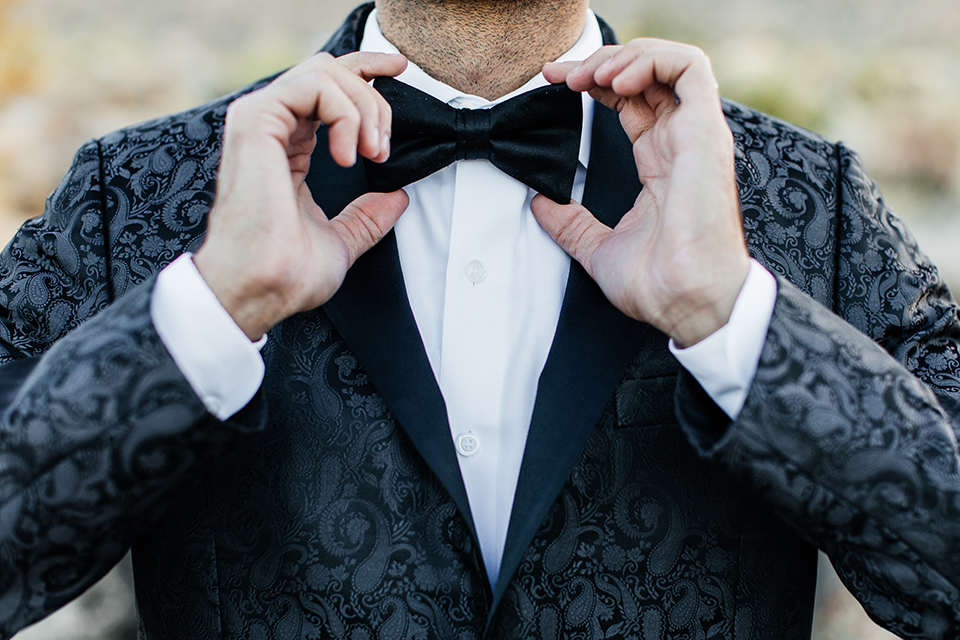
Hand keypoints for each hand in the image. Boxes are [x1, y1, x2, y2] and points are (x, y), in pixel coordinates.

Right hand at [194, 52, 409, 339]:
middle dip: (373, 93)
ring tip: (373, 152)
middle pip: (330, 70)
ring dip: (365, 108)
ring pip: (326, 73)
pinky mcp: (258, 121)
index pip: (326, 89)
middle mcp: (271, 127)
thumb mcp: (342, 240)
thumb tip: (397, 197)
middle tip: (385, 144)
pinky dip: (346, 114)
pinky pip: (314, 86)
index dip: (365, 72)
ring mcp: (261, 120)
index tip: (398, 71)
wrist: (263, 287)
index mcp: (287, 148)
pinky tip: (351, 154)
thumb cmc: (287, 273)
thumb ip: (366, 216)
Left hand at [538, 41, 749, 346]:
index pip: (630, 101)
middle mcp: (679, 143)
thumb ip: (570, 223)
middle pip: (645, 77)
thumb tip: (539, 206)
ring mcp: (695, 136)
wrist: (684, 301)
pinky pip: (691, 70)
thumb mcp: (597, 247)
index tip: (553, 84)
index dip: (594, 83)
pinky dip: (651, 61)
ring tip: (588, 76)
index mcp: (660, 162)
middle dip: (599, 64)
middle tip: (560, 75)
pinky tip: (615, 79)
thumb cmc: (658, 284)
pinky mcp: (705, 134)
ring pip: (669, 63)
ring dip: (623, 57)